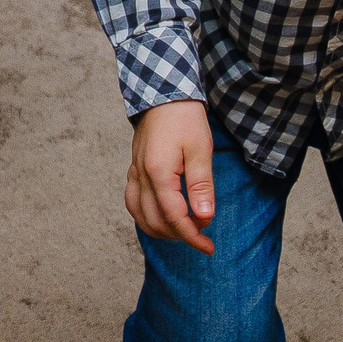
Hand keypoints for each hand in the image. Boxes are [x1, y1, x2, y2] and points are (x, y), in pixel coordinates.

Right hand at [126, 100, 214, 252]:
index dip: (192, 236)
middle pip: (155, 222)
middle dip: (179, 235)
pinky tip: (162, 215)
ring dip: (161, 229)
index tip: (209, 248)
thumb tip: (204, 217)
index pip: (174, 217)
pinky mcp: (134, 169)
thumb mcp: (200, 150)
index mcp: (158, 172)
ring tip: (185, 228)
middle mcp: (141, 176)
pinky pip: (133, 202)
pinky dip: (146, 216)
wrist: (164, 94)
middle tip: (203, 233)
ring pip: (140, 215)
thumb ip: (201, 186)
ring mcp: (134, 173)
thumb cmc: (184, 118)